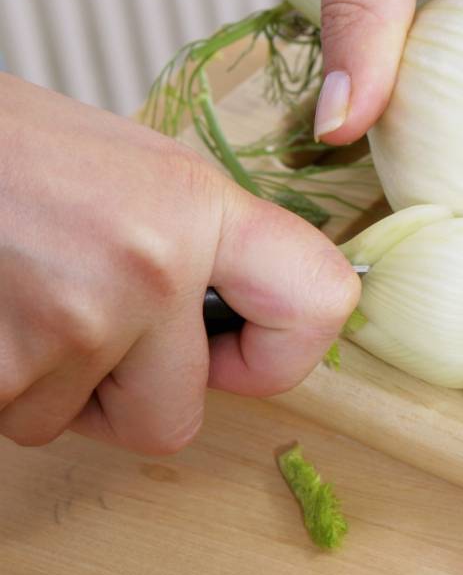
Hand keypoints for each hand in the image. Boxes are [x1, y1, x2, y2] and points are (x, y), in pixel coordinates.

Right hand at [0, 75, 358, 451]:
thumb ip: (198, 247)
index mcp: (193, 207)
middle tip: (77, 326)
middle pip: (175, 424)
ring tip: (14, 292)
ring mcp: (68, 326)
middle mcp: (145, 271)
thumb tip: (241, 321)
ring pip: (73, 424)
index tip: (238, 351)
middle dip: (124, 398)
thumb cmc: (6, 150)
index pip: (318, 304)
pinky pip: (13, 423)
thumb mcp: (130, 167)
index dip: (280, 355)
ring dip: (44, 383)